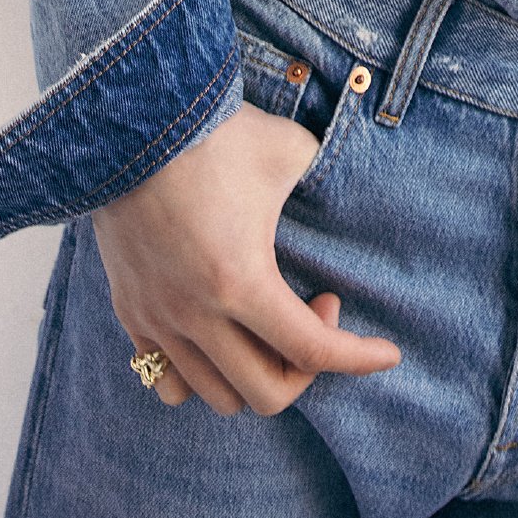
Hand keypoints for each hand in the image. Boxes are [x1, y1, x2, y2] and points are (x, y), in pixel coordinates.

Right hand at [94, 100, 400, 415]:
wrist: (129, 121)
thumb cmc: (215, 134)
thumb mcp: (289, 150)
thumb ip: (322, 177)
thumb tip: (341, 189)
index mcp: (240, 281)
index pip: (314, 352)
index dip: (359, 359)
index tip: (387, 352)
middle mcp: (196, 315)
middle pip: (266, 393)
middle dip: (305, 368)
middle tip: (314, 312)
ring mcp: (158, 319)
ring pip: (216, 395)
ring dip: (257, 370)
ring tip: (268, 320)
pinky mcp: (131, 311)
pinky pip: (166, 380)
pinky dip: (201, 376)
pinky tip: (220, 335)